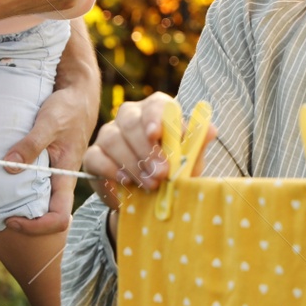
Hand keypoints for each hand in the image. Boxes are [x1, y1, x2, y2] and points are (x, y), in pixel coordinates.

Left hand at [0, 75, 98, 235]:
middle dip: (25, 221)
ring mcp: (55, 173)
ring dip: (21, 207)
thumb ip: (30, 144)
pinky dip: (19, 189)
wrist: (78, 94)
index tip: (13, 218)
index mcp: (67, 175)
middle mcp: (62, 179)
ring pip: (40, 202)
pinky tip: (4, 180)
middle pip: (47, 216)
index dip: (37, 227)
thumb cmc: (68, 107)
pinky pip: (35, 186)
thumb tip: (8, 166)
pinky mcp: (48, 165)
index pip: (59, 217)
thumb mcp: (48, 122)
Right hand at [81, 91, 218, 212]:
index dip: (154, 117)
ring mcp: (109, 135)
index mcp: (156, 112)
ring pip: (112, 138)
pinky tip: (126, 181)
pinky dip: (111, 170)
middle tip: (161, 173)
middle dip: (146, 148)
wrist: (149, 200)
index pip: (155, 105)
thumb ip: (197, 145)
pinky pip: (96, 157)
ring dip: (132, 163)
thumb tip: (211, 128)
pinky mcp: (94, 156)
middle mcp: (130, 118)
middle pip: (130, 121)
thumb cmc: (172, 173)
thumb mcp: (189, 162)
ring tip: (150, 184)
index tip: (156, 134)